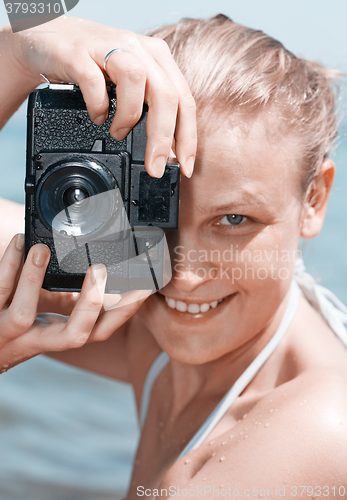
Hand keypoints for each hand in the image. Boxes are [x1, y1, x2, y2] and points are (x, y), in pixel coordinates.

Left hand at [0, 234, 150, 371]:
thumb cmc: (21, 330)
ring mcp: (11, 332)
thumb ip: (75, 301)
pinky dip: (8, 265)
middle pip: (75, 335)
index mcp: (62, 335)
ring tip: (42, 250)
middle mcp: (40, 340)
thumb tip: (106, 272)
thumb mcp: (52, 317)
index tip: (144, 285)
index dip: (125, 311)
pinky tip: (19, 242)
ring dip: (34, 280)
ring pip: (23, 313)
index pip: (102, 330)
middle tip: (101, 269)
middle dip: (91, 303)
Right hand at [11, 16, 196, 177]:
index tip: (184, 167)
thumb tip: (165, 154)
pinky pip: (94, 79)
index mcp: (157, 60)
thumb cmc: (92, 66)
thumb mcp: (128, 86)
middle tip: (154, 166)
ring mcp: (108, 46)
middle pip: (166, 94)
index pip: (185, 100)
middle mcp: (138, 50)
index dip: (188, 137)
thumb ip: (148, 110)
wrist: (46, 39)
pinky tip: (96, 117)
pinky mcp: (79, 52)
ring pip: (136, 79)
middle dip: (164, 138)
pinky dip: (98, 105)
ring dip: (129, 117)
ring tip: (118, 134)